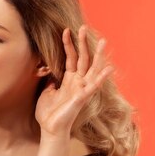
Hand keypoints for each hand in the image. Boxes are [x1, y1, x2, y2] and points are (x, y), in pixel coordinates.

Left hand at [34, 24, 113, 138]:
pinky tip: (108, 69)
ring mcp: (81, 89)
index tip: (66, 30)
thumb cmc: (48, 113)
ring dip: (98, 56)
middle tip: (84, 27)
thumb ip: (50, 81)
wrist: (50, 129)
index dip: (69, 44)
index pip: (71, 58)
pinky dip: (101, 78)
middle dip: (83, 43)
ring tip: (103, 42)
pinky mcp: (82, 98)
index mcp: (69, 80)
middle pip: (83, 59)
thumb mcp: (46, 92)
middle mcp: (78, 82)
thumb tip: (50, 72)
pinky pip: (93, 86)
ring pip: (92, 69)